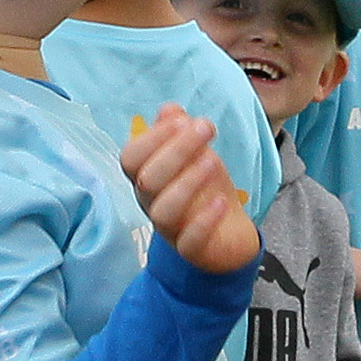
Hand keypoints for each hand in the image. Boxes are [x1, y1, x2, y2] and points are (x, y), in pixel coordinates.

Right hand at [123, 107, 260, 277]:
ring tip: (213, 161)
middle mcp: (152, 203)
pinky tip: (223, 201)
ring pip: (163, 211)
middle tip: (207, 129)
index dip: (152, 137)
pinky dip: (205, 221)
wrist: (229, 233)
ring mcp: (170, 229)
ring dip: (188, 182)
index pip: (131, 158)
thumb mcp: (196, 154)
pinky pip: (189, 241)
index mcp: (148, 176)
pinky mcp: (192, 250)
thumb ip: (180, 131)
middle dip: (177, 150)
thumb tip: (169, 110)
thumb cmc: (205, 188)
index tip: (184, 120)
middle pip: (147, 180)